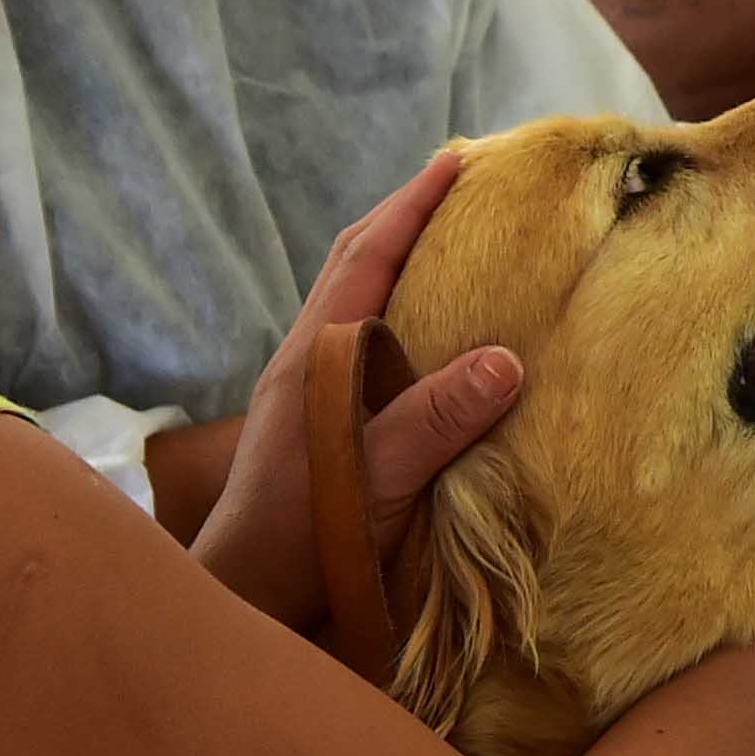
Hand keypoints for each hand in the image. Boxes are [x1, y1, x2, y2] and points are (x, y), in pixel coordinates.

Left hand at [198, 151, 523, 630]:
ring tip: (464, 246)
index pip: (367, 255)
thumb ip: (432, 420)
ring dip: (406, 264)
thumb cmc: (304, 540)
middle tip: (468, 185)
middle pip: (358, 262)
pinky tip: (441, 336)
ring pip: (361, 301)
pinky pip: (370, 343)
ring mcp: (312, 388)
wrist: (248, 596)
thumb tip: (506, 359)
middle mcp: (310, 358)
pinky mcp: (323, 420)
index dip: (412, 204)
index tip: (460, 159)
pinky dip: (408, 316)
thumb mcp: (377, 479)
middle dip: (409, 217)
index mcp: (316, 354)